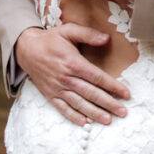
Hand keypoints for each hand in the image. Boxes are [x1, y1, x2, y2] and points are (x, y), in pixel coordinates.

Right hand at [15, 24, 129, 125]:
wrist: (26, 49)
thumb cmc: (50, 39)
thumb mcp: (68, 30)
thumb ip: (87, 34)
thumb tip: (106, 38)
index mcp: (73, 63)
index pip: (97, 77)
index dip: (113, 86)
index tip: (126, 94)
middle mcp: (66, 78)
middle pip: (91, 93)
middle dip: (109, 103)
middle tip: (123, 112)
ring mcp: (58, 88)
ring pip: (79, 104)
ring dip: (94, 113)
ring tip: (108, 120)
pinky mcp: (50, 95)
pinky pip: (63, 108)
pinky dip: (73, 117)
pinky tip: (84, 123)